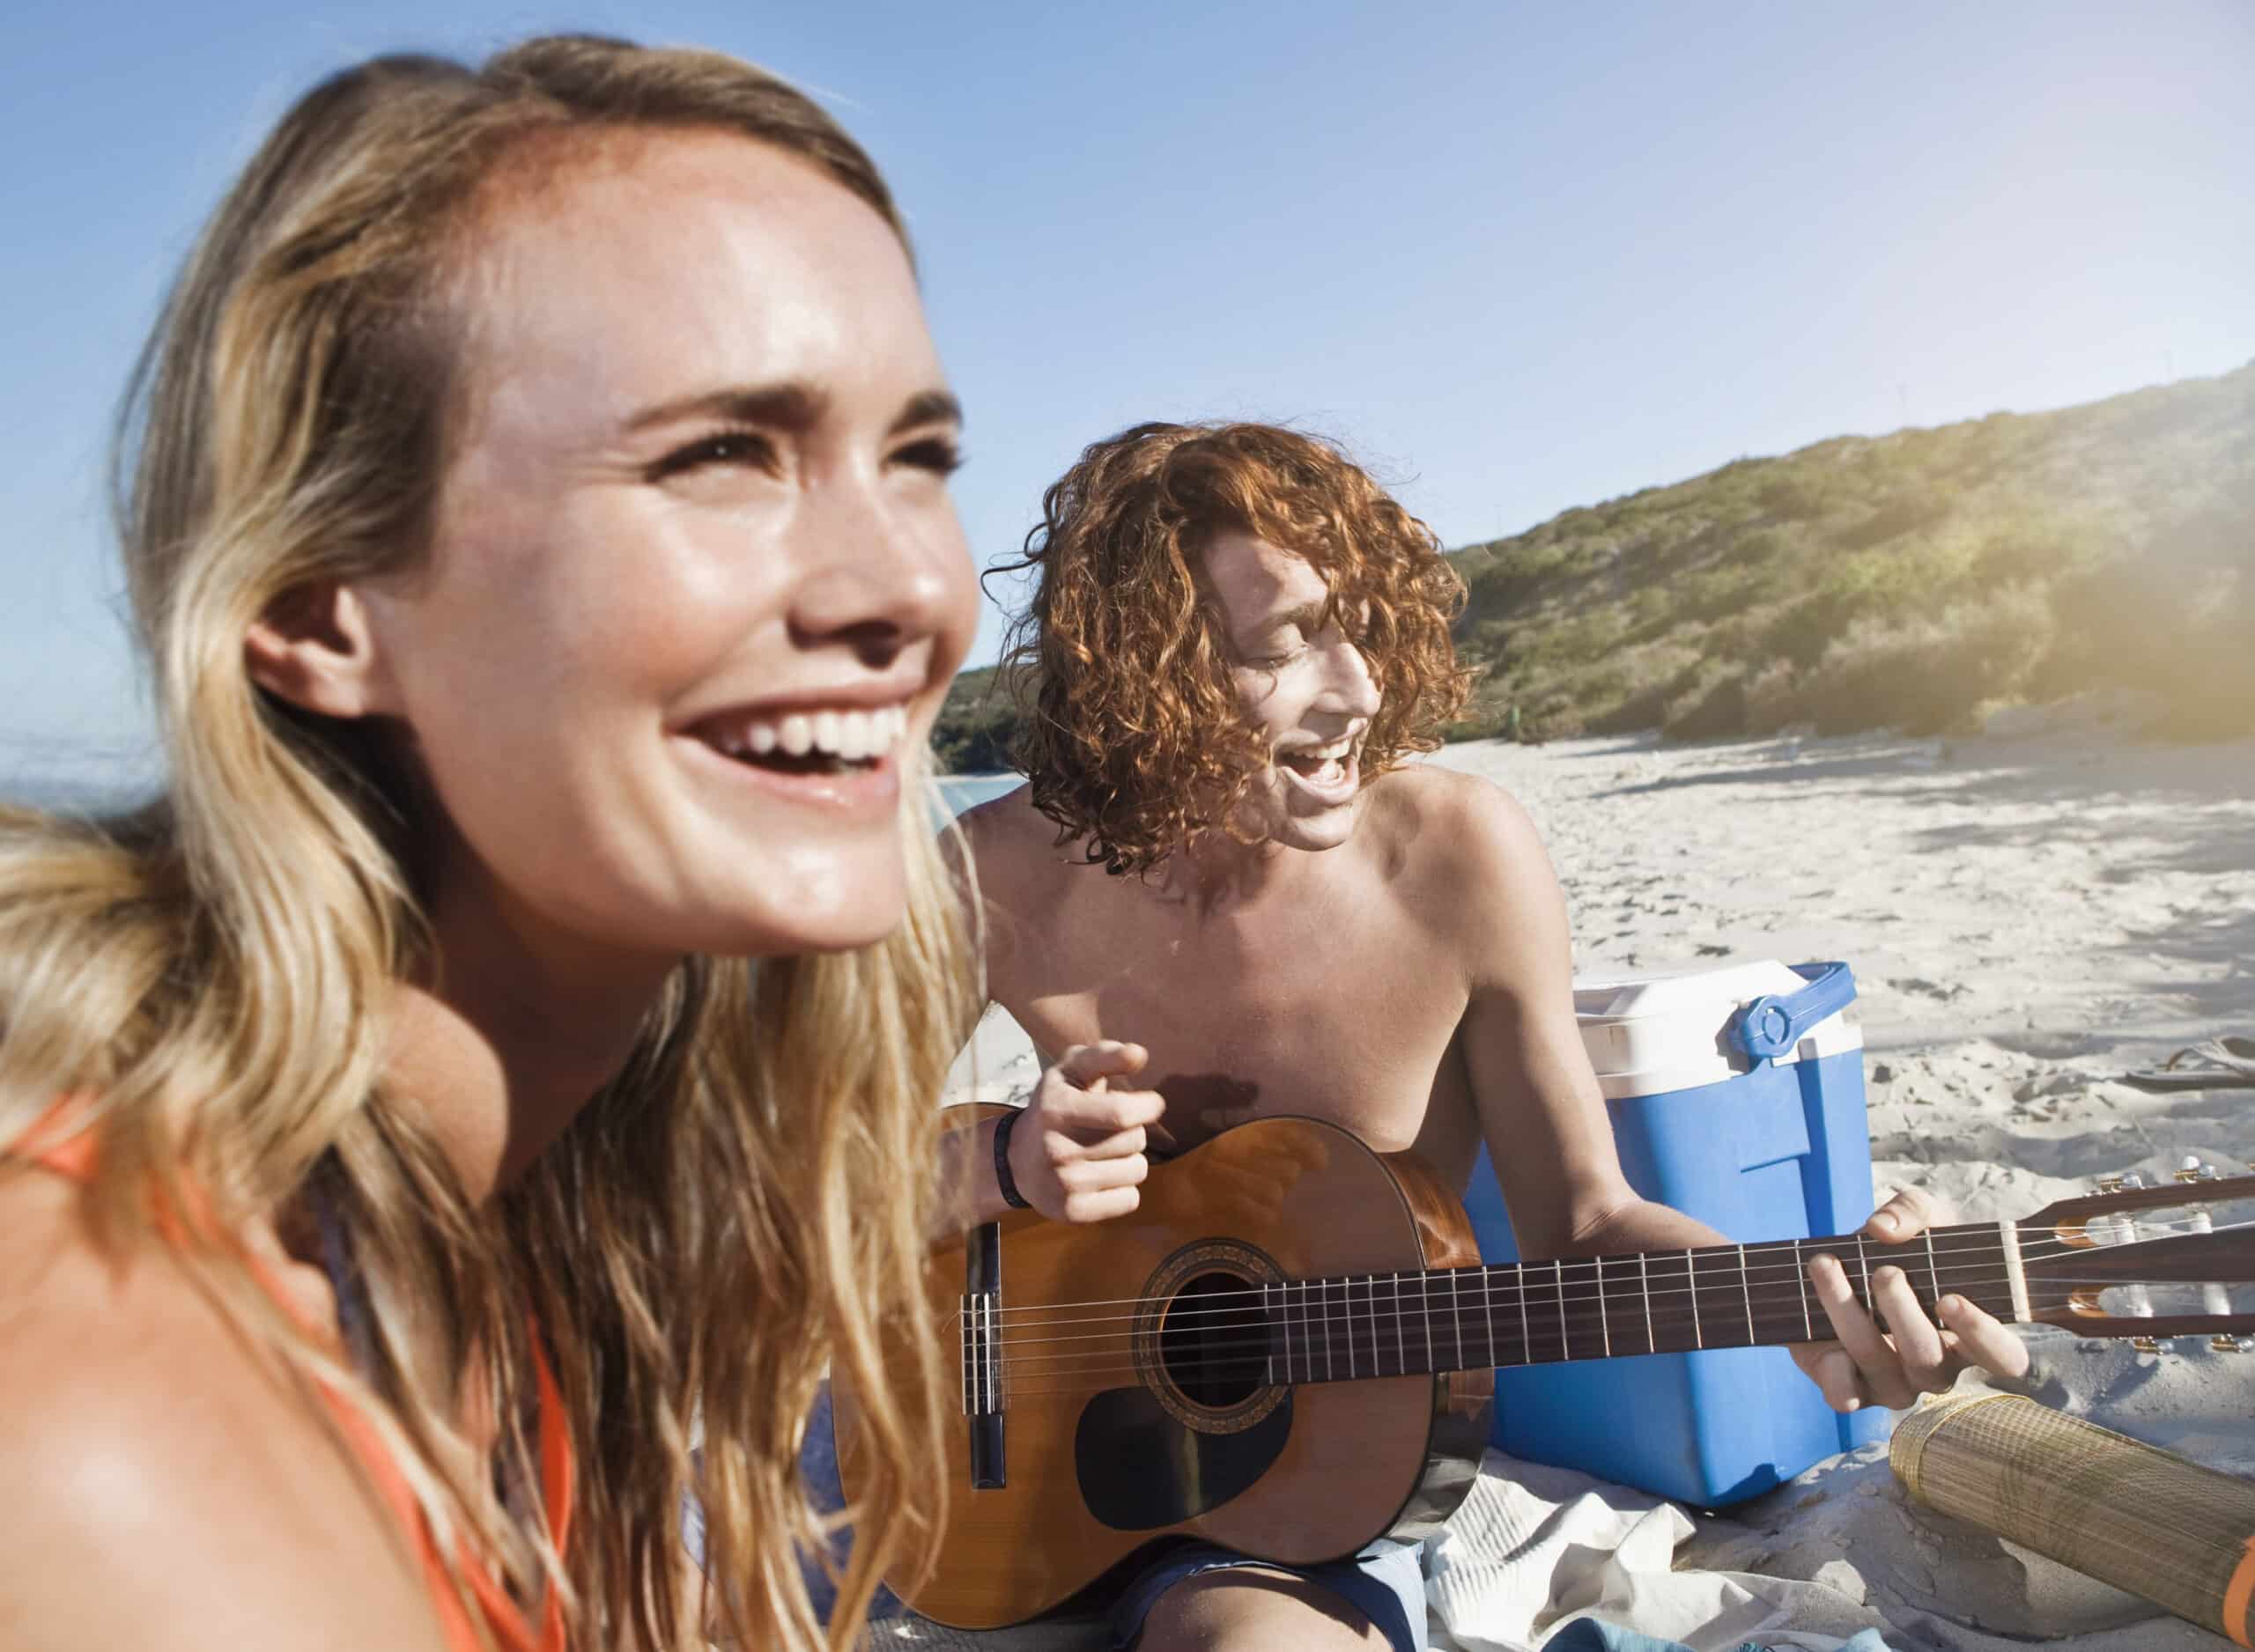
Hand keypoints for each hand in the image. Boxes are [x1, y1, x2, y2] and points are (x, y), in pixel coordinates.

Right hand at [1008, 1041, 1168, 1223]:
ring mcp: (1064, 1184)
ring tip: (1107, 1153)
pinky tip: (1103, 1177)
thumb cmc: (1055, 1106)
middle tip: (1113, 1129)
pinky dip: (1124, 1188)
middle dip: (1134, 1130)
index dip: (1148, 1106)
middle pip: (1135, 1140)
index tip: (1151, 1103)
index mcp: (1058, 1110)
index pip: (1123, 1112)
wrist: (1016, 1160)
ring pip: (1137, 1170)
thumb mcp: (1070, 1071)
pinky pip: (1129, 1200)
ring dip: (1131, 1159)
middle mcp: (1058, 1149)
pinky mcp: (1072, 1212)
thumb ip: (1105, 1055)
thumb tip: (1140, 1054)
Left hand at [1789, 1184, 2030, 1411]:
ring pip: (1878, 1364)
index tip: (1949, 1298)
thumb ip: (1910, 1211)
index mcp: (1971, 1336)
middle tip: (1885, 1272)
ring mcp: (1895, 1383)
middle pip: (1928, 1359)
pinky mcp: (1852, 1386)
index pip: (2003, 1357)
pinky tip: (1821, 1340)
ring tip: (1826, 1265)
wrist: (1848, 1265)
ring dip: (1849, 1315)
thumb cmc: (1903, 1247)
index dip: (1982, 1335)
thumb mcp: (1918, 1215)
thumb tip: (1883, 1228)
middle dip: (1902, 1313)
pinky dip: (1833, 1374)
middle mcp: (1937, 1368)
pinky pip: (1845, 1396)